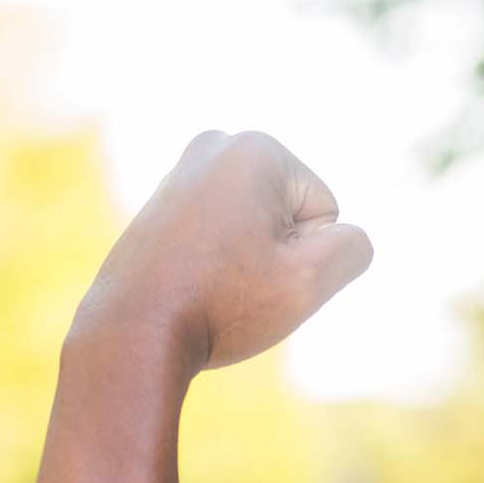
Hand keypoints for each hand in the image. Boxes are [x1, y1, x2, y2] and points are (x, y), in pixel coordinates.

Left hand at [69, 130, 372, 374]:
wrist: (130, 336)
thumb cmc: (220, 306)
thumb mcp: (308, 283)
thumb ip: (352, 249)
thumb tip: (348, 237)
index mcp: (256, 148)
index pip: (325, 212)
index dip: (304, 256)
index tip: (257, 274)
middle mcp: (214, 146)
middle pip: (289, 215)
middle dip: (275, 254)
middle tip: (232, 283)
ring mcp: (181, 174)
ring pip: (254, 231)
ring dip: (245, 264)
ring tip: (207, 285)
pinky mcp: (161, 206)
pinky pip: (217, 240)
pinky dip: (212, 266)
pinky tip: (186, 286)